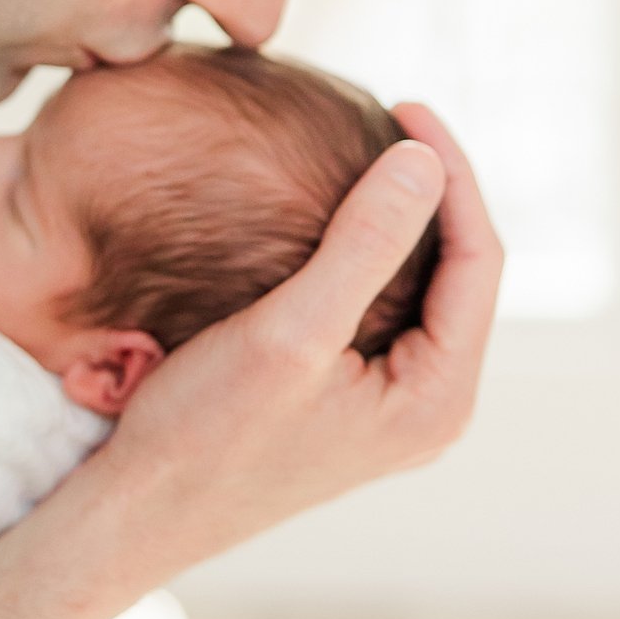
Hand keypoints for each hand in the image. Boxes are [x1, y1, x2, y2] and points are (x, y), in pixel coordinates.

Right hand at [100, 105, 489, 558]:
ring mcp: (391, 407)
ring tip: (362, 152)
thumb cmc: (205, 433)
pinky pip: (382, 309)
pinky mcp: (351, 401)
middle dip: (433, 192)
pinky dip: (364, 254)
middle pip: (461, 272)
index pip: (479, 260)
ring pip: (421, 288)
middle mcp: (430, 406)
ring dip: (398, 220)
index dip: (452, 174)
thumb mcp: (287, 332)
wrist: (140, 511)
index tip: (405, 106)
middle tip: (389, 117)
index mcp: (437, 397)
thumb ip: (364, 245)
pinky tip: (326, 217)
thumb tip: (423, 161)